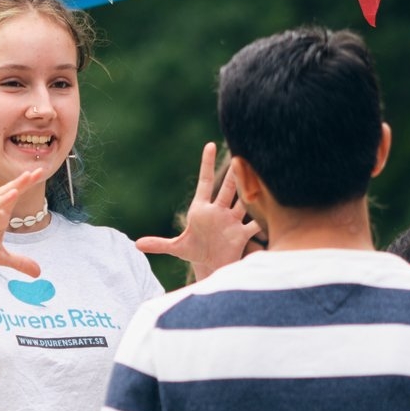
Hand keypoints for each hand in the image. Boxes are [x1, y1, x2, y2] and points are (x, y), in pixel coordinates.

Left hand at [134, 142, 262, 281]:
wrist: (211, 265)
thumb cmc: (195, 251)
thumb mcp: (177, 248)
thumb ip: (159, 244)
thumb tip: (136, 244)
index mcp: (201, 209)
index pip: (206, 182)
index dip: (207, 164)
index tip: (210, 145)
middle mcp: (219, 211)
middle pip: (227, 188)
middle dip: (234, 173)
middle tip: (240, 152)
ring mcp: (232, 221)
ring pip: (242, 201)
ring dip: (249, 187)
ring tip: (258, 170)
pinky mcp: (241, 234)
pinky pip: (254, 223)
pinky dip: (261, 217)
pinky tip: (274, 205)